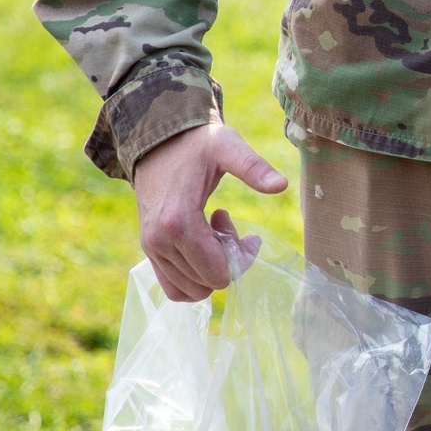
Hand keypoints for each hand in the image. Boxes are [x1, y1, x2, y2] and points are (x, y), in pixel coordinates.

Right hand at [133, 118, 289, 302]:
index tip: (249, 235)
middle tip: (230, 227)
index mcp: (178, 222)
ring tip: (214, 233)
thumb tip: (281, 185)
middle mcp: (159, 241)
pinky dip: (194, 277)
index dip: (243, 259)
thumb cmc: (195, 144)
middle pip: (209, 283)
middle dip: (229, 262)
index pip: (219, 273)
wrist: (156, 140)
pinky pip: (173, 288)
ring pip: (193, 289)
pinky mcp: (149, 250)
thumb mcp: (226, 146)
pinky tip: (202, 247)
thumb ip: (252, 166)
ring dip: (211, 268)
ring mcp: (151, 248)